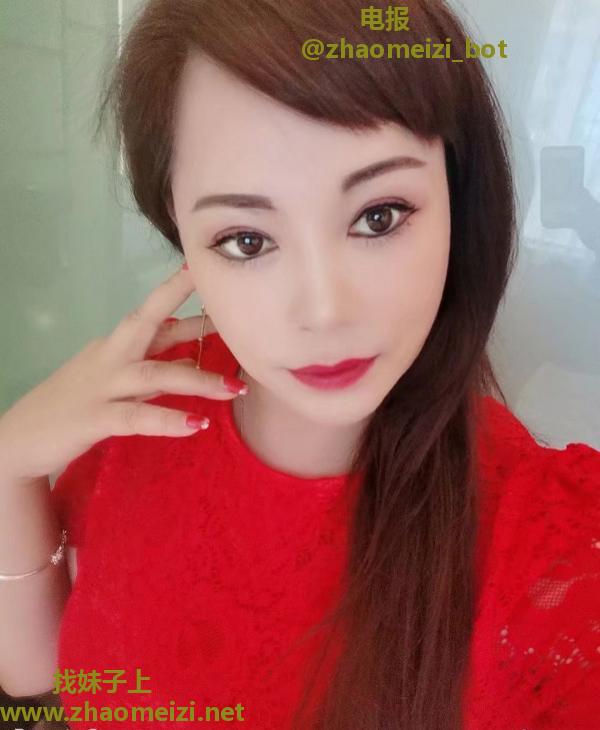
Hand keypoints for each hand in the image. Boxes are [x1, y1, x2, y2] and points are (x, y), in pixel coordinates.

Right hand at [0, 267, 245, 481]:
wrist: (18, 440)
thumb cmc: (73, 407)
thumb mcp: (117, 383)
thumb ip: (153, 368)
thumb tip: (191, 360)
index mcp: (115, 347)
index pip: (153, 316)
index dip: (180, 295)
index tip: (210, 275)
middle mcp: (109, 357)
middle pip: (147, 322)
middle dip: (186, 309)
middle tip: (225, 304)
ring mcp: (100, 386)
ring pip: (153, 374)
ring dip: (197, 380)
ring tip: (234, 389)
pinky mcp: (93, 419)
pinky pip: (136, 418)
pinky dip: (167, 420)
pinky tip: (195, 424)